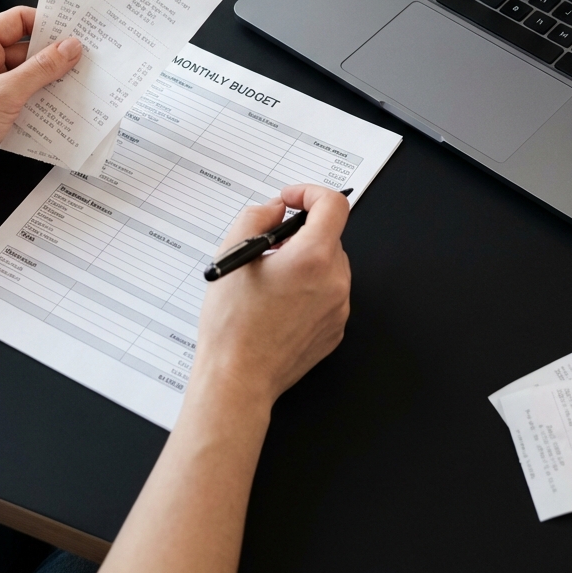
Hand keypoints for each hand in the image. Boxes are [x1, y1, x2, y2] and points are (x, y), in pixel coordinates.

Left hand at [0, 6, 80, 203]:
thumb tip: (69, 48)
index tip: (74, 32)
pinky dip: (42, 101)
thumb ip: (41, 68)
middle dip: (54, 55)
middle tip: (83, 60)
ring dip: (50, 81)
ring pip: (29, 75)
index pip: (18, 20)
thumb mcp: (6, 93)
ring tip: (76, 85)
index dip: (46, 23)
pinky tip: (59, 108)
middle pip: (27, 48)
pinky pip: (25, 96)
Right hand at [192, 184, 351, 408]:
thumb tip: (274, 209)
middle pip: (329, 236)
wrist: (238, 379)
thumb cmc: (233, 325)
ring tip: (270, 281)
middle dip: (300, 234)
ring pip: (329, 266)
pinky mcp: (335, 329)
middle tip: (269, 247)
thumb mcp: (233, 255)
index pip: (333, 205)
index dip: (310, 193)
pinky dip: (309, 289)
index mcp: (313, 258)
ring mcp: (338, 308)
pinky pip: (328, 294)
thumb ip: (256, 217)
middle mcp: (334, 281)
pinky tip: (279, 304)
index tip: (292, 200)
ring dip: (305, 262)